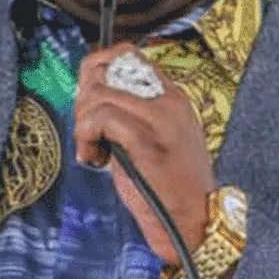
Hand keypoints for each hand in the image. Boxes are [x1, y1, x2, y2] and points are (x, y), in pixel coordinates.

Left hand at [74, 43, 216, 266]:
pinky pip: (101, 118)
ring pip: (98, 95)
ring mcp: (158, 119)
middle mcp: (166, 101)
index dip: (96, 72)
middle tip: (87, 129)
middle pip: (105, 72)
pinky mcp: (146, 141)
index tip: (89, 101)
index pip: (126, 55)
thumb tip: (92, 95)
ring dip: (83, 122)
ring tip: (92, 148)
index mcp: (171, 96)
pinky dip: (86, 136)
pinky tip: (94, 157)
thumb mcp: (158, 138)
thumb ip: (134, 113)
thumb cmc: (171, 187)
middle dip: (83, 99)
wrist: (195, 223)